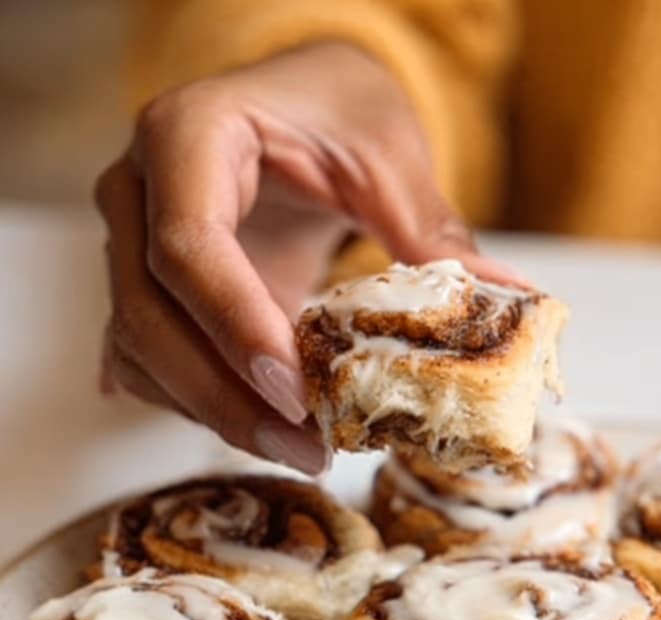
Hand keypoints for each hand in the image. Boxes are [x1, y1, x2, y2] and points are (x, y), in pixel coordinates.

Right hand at [95, 42, 515, 471]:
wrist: (294, 106)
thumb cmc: (333, 109)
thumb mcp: (388, 150)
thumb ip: (429, 228)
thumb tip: (506, 296)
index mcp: (188, 137)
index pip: (187, 247)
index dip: (234, 326)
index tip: (295, 392)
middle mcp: (138, 193)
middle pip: (149, 317)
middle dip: (227, 399)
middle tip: (308, 450)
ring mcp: (132, 248)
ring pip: (142, 353)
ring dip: (218, 415)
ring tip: (304, 450)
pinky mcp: (152, 297)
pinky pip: (152, 366)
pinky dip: (207, 406)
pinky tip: (269, 430)